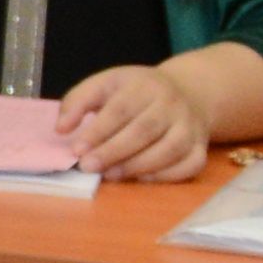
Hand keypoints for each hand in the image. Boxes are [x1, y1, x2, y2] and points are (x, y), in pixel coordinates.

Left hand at [47, 61, 218, 185]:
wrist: (187, 92)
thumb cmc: (135, 92)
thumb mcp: (105, 84)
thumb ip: (77, 101)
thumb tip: (61, 129)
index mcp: (144, 85)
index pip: (120, 109)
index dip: (98, 131)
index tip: (76, 149)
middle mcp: (171, 105)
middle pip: (144, 131)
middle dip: (113, 151)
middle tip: (88, 167)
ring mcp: (190, 126)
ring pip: (169, 149)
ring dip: (137, 166)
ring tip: (110, 175)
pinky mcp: (201, 146)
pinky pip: (190, 165)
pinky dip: (167, 175)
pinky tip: (142, 178)